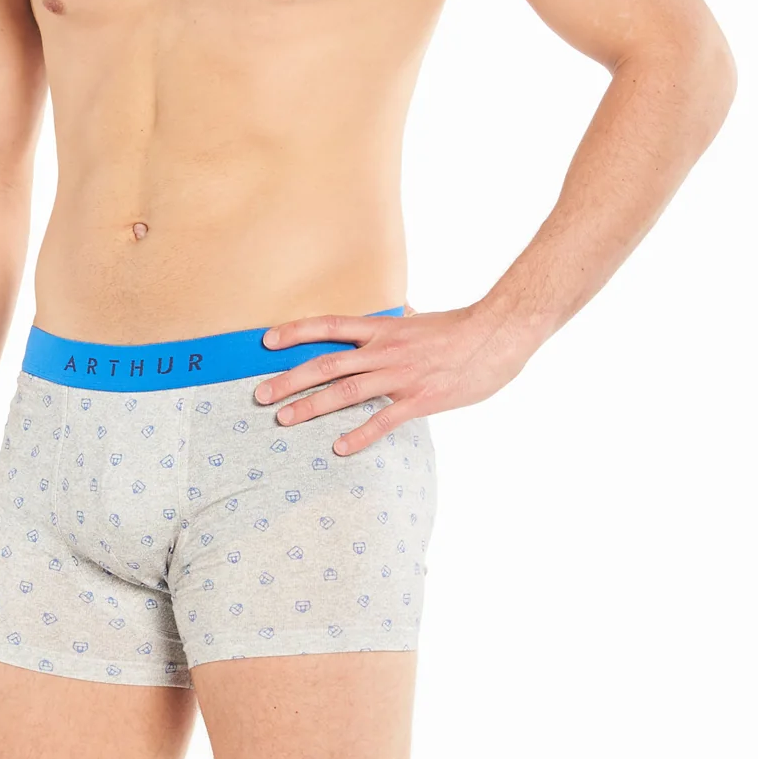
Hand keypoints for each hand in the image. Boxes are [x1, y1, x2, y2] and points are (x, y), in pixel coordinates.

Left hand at [252, 303, 534, 454]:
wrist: (498, 335)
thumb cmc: (462, 328)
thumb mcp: (423, 320)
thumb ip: (402, 319)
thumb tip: (398, 309)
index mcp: (382, 328)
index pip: (329, 325)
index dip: (295, 332)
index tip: (266, 341)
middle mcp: (384, 350)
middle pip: (326, 363)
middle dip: (289, 379)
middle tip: (260, 395)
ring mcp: (400, 375)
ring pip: (345, 392)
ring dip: (311, 407)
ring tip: (284, 420)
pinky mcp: (420, 399)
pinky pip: (383, 420)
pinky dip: (360, 435)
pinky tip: (339, 449)